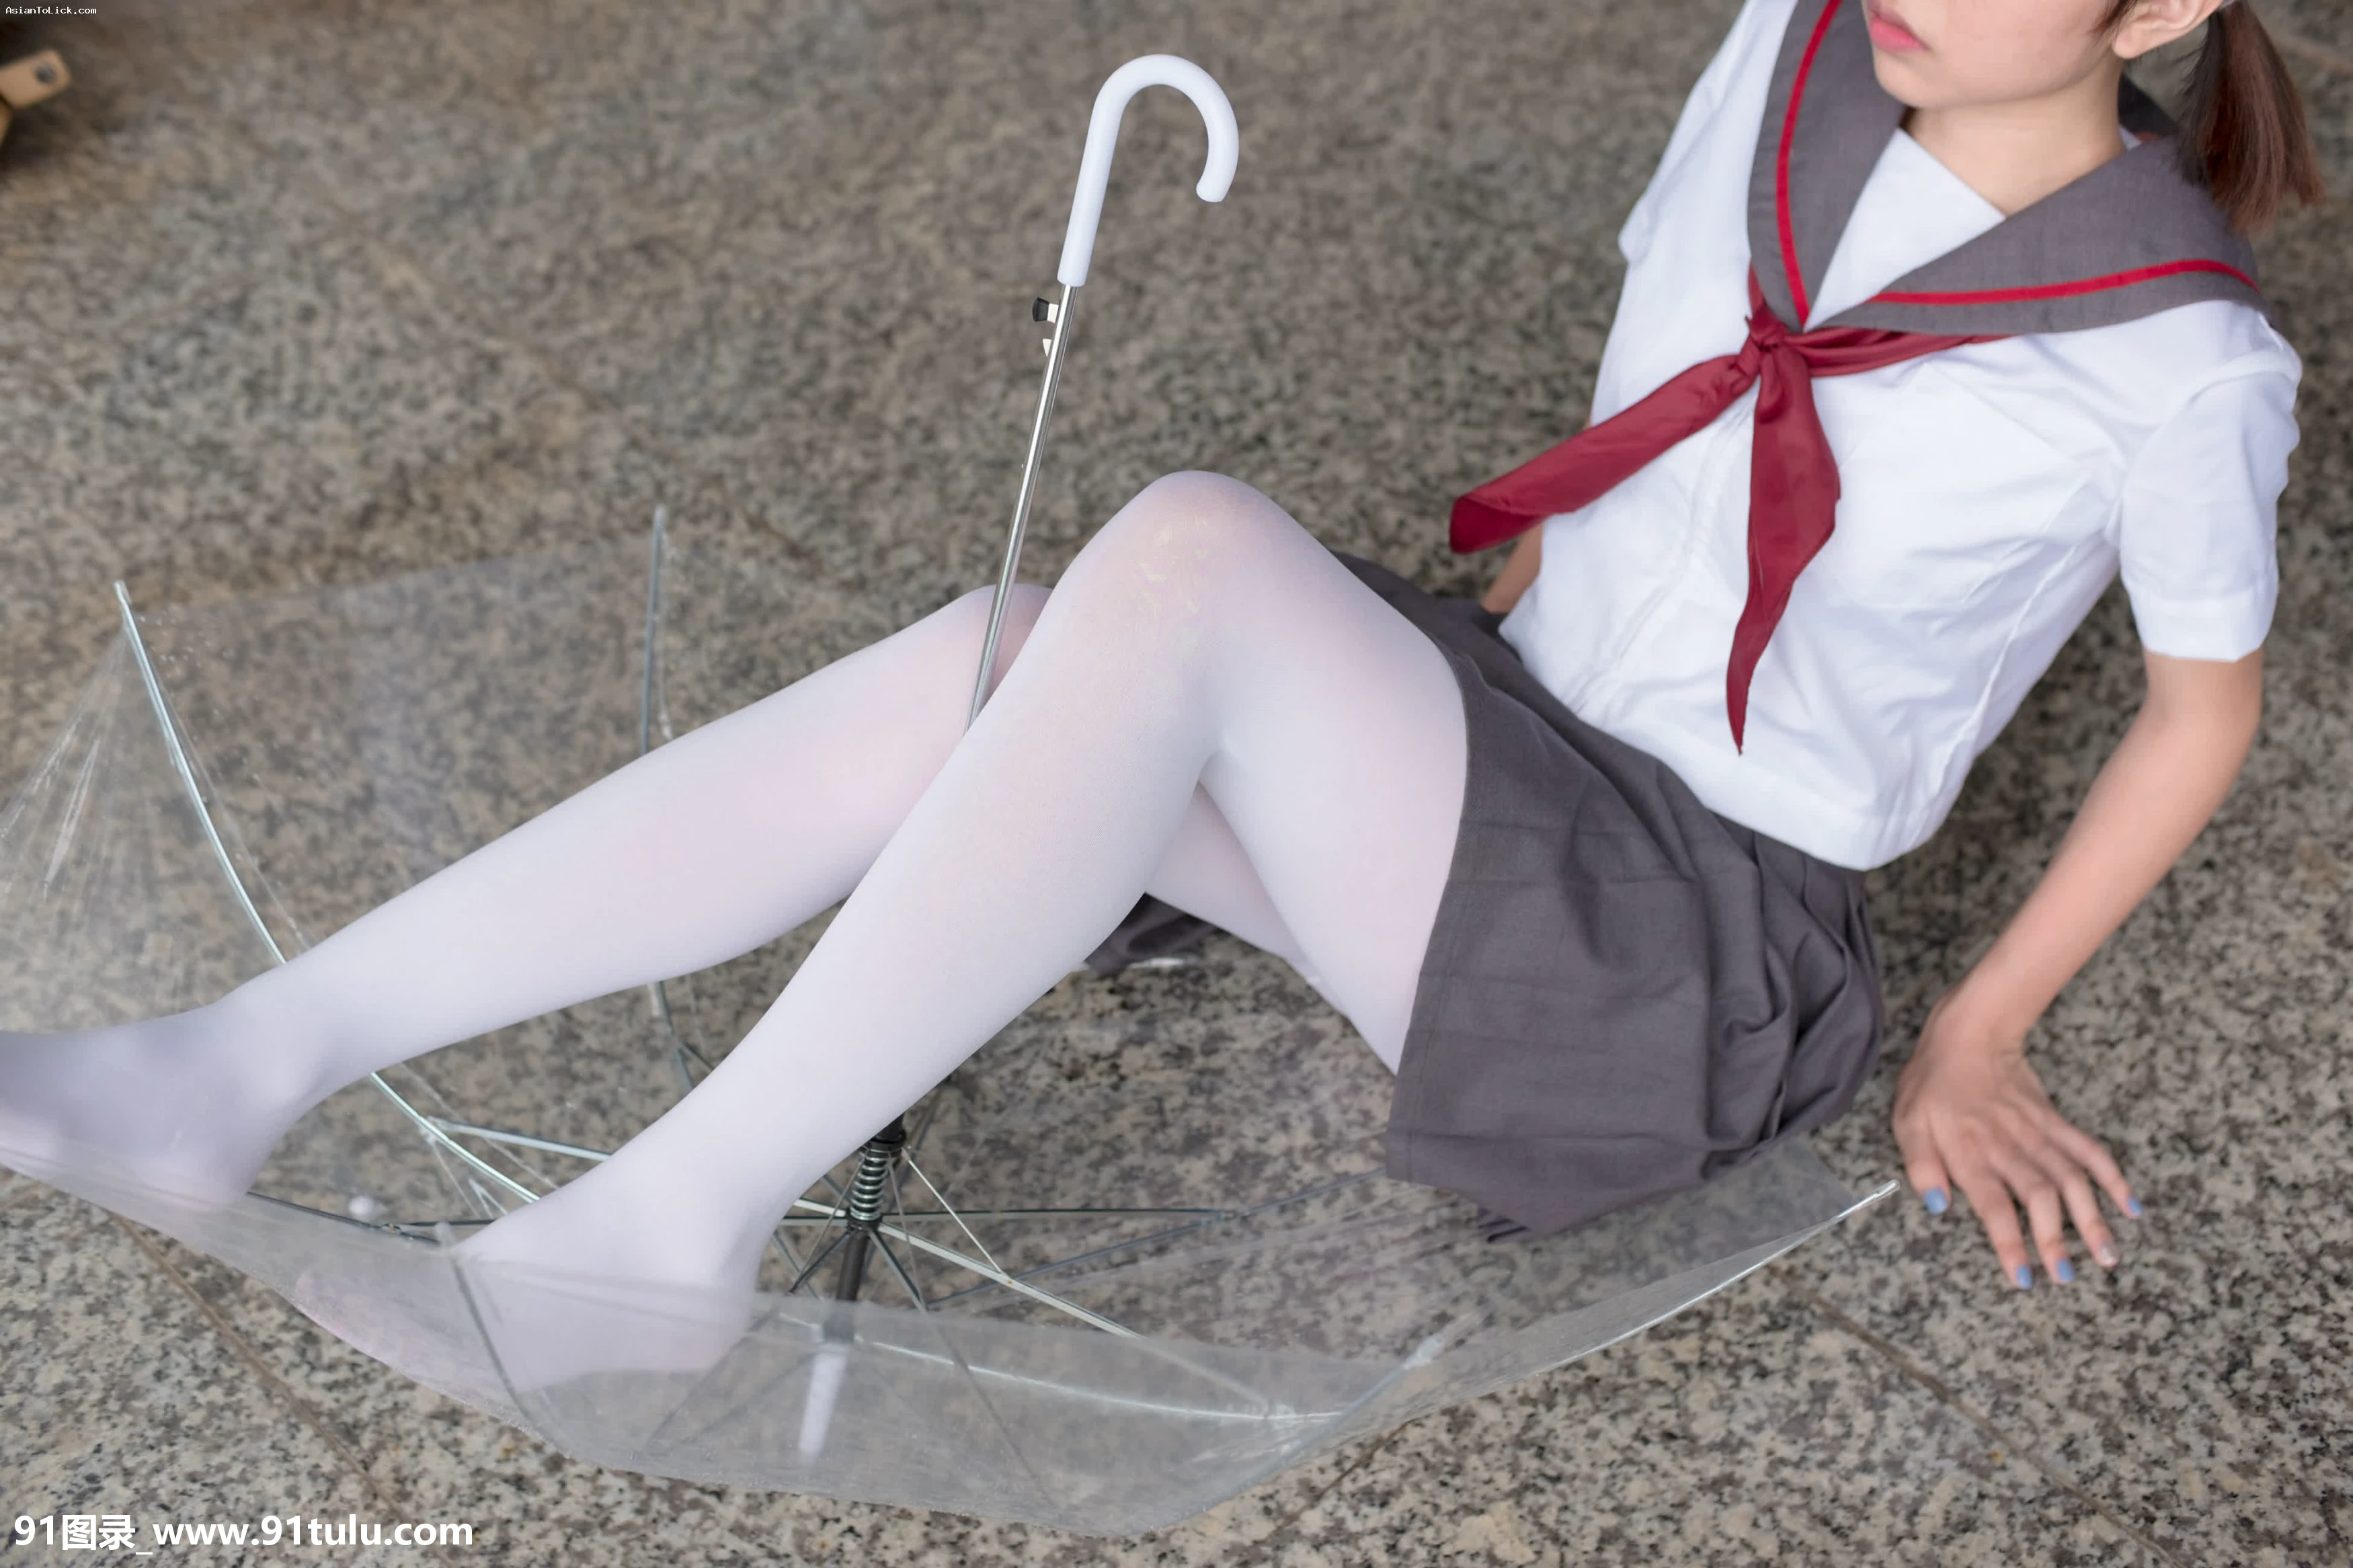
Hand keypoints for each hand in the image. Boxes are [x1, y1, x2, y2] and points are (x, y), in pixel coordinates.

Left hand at [1892, 994, 2139, 1288]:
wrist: (1968, 1036)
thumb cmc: (1932, 1085)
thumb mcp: (1908, 1123)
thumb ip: (1921, 1165)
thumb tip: (1938, 1206)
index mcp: (1970, 1152)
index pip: (1993, 1207)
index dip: (2010, 1244)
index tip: (2024, 1277)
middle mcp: (2009, 1147)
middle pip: (2039, 1198)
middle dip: (2055, 1240)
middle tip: (2068, 1277)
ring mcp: (2038, 1134)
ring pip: (2072, 1180)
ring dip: (2091, 1219)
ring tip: (2108, 1256)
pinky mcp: (2056, 1122)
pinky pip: (2089, 1151)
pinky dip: (2113, 1178)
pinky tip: (2130, 1206)